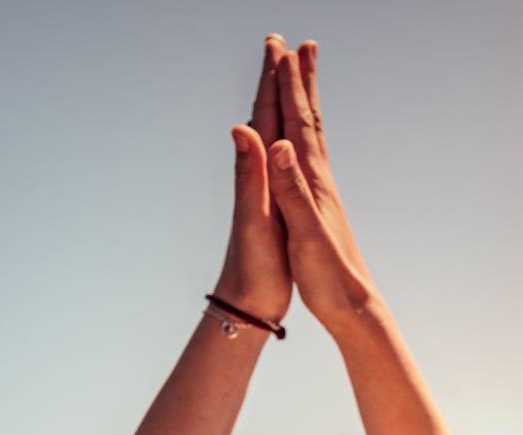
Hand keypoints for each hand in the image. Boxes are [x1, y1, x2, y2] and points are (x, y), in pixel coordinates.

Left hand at [213, 35, 293, 323]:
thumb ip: (248, 173)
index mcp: (260, 173)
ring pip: (272, 135)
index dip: (272, 80)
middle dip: (274, 80)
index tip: (279, 44)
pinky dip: (281, 139)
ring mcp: (265, 189)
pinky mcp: (271, 205)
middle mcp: (259, 175)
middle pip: (267, 116)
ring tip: (282, 78)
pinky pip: (279, 160)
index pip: (266, 115)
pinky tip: (281, 139)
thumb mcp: (254, 220)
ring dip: (277, 103)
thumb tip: (240, 127)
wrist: (244, 303)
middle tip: (279, 44)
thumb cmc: (253, 267)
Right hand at [264, 41, 380, 333]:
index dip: (288, 86)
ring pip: (311, 137)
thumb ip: (292, 190)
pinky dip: (302, 139)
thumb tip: (282, 147)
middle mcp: (319, 181)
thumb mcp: (305, 234)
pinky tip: (300, 141)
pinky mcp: (319, 208)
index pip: (298, 123)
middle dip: (298, 82)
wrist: (352, 306)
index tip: (280, 50)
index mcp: (312, 183)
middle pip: (308, 120)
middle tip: (294, 46)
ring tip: (301, 78)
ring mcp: (321, 194)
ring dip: (304, 104)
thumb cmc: (328, 276)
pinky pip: (308, 160)